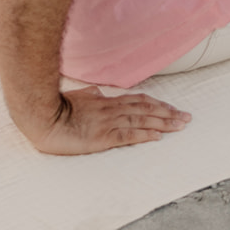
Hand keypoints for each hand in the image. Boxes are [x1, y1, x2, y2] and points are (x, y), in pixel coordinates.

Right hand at [23, 85, 190, 154]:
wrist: (42, 117)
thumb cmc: (56, 108)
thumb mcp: (75, 97)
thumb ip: (89, 95)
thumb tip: (97, 93)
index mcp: (105, 102)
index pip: (138, 101)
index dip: (157, 105)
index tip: (172, 108)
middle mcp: (111, 110)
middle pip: (146, 109)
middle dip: (168, 113)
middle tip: (186, 117)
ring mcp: (108, 122)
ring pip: (142, 120)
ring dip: (163, 123)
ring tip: (180, 125)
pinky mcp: (102, 137)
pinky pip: (128, 135)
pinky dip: (145, 135)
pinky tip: (158, 137)